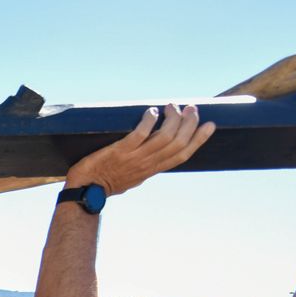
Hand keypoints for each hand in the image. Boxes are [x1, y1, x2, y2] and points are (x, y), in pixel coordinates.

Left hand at [64, 104, 215, 196]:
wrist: (85, 191)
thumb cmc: (107, 181)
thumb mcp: (134, 175)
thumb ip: (146, 164)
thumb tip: (156, 150)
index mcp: (153, 169)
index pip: (183, 154)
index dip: (198, 140)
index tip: (210, 125)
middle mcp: (147, 164)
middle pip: (178, 143)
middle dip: (189, 123)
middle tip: (190, 108)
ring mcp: (134, 158)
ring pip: (164, 137)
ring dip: (171, 118)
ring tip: (171, 106)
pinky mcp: (120, 151)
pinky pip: (140, 134)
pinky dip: (149, 120)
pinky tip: (151, 111)